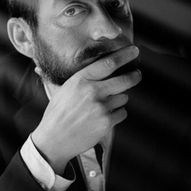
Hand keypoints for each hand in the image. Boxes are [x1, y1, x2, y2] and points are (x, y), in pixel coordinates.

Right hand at [31, 45, 141, 173]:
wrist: (54, 139)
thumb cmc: (57, 114)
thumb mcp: (63, 90)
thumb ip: (80, 79)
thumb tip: (95, 68)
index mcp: (81, 80)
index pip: (108, 63)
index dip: (124, 55)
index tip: (134, 51)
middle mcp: (92, 91)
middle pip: (124, 80)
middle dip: (134, 76)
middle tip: (136, 75)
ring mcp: (101, 107)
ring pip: (123, 98)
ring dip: (119, 100)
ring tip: (105, 105)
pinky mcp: (107, 122)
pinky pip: (122, 113)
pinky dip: (117, 114)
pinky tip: (104, 117)